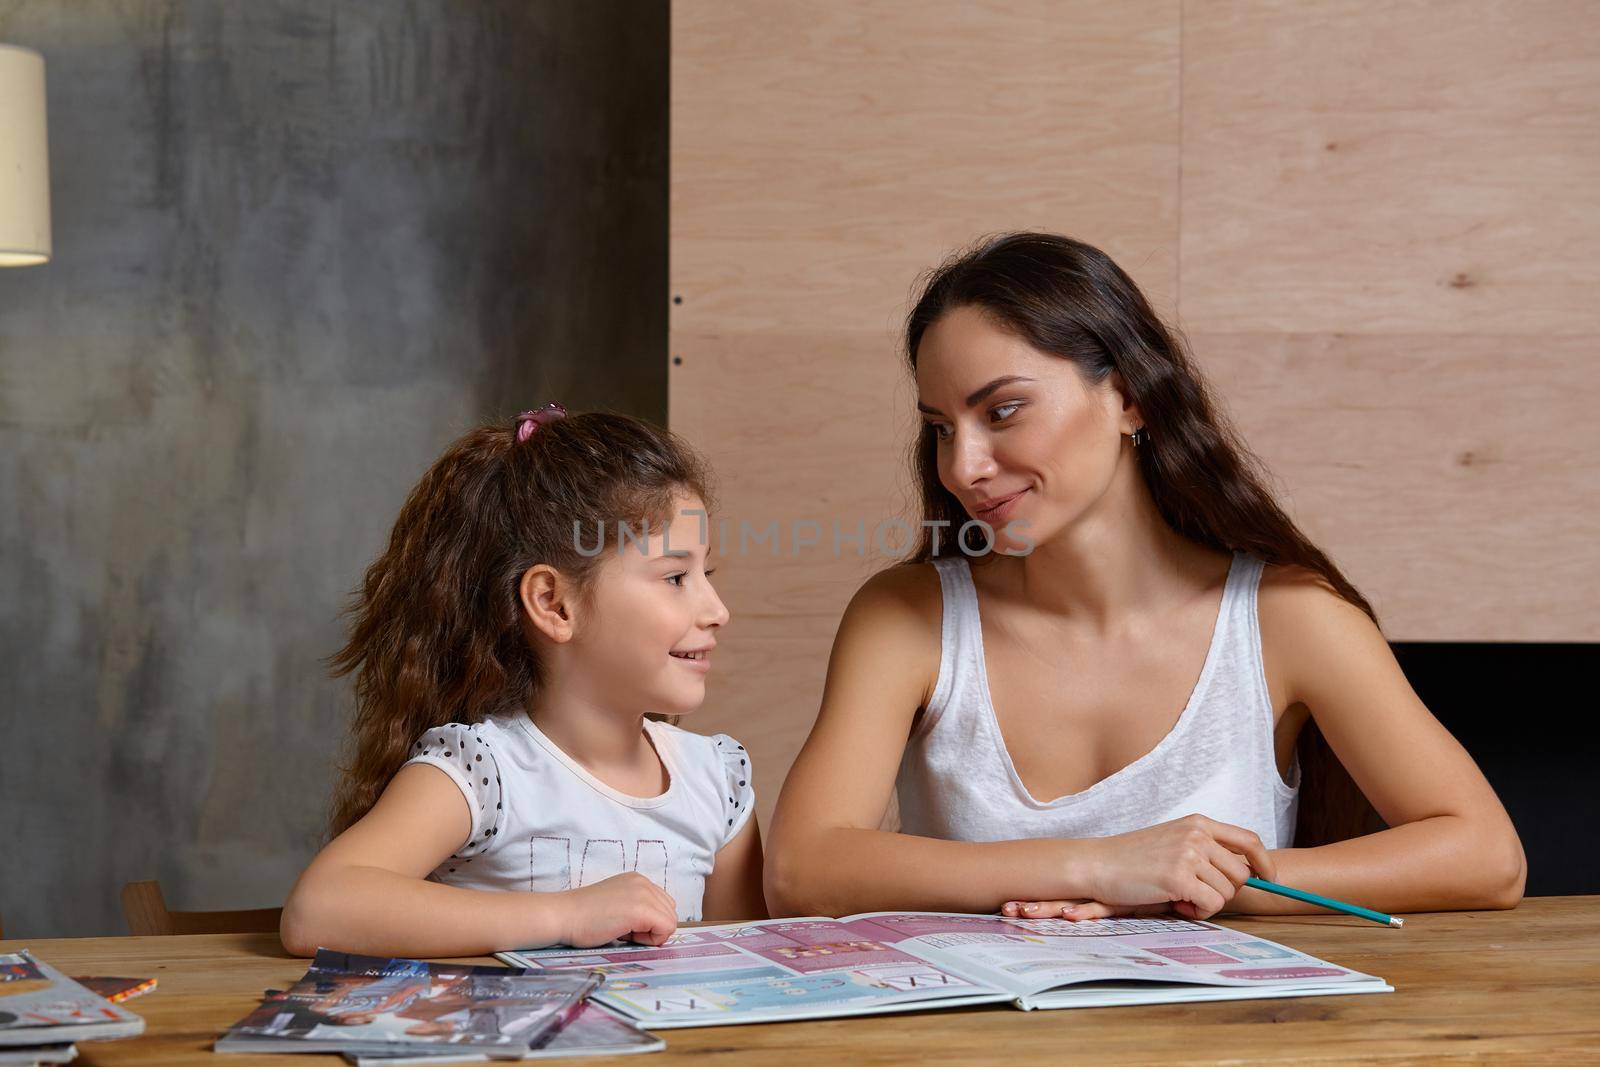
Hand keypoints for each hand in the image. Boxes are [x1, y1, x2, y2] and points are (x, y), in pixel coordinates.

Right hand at [555, 872, 678, 947]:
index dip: (650, 922)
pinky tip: (628, 937)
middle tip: (626, 932)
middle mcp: (643, 882)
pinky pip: (666, 929)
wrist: (563, 916)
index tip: (627, 926)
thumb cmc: (583, 916)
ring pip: (670, 922)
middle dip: (653, 928)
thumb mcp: (617, 904)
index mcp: (637, 880)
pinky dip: (651, 940)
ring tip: (625, 933)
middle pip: (670, 913)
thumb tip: (654, 926)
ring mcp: (643, 894)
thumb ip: (636, 907)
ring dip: (651, 934)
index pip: (663, 905)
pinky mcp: (641, 910)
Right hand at [1004, 815, 1276, 921]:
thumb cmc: (1132, 859)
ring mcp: (1189, 854)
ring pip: (1226, 893)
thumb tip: (1243, 873)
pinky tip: (1176, 904)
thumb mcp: (1173, 841)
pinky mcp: (1179, 877)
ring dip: (1207, 903)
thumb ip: (1204, 850)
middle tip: (1195, 895)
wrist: (1097, 863)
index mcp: (1198, 823)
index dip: (1264, 862)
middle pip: (1241, 874)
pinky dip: (1197, 911)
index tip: (1270, 878)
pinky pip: (1210, 904)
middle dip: (1224, 891)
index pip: (1248, 840)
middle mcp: (1197, 835)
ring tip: (1180, 897)